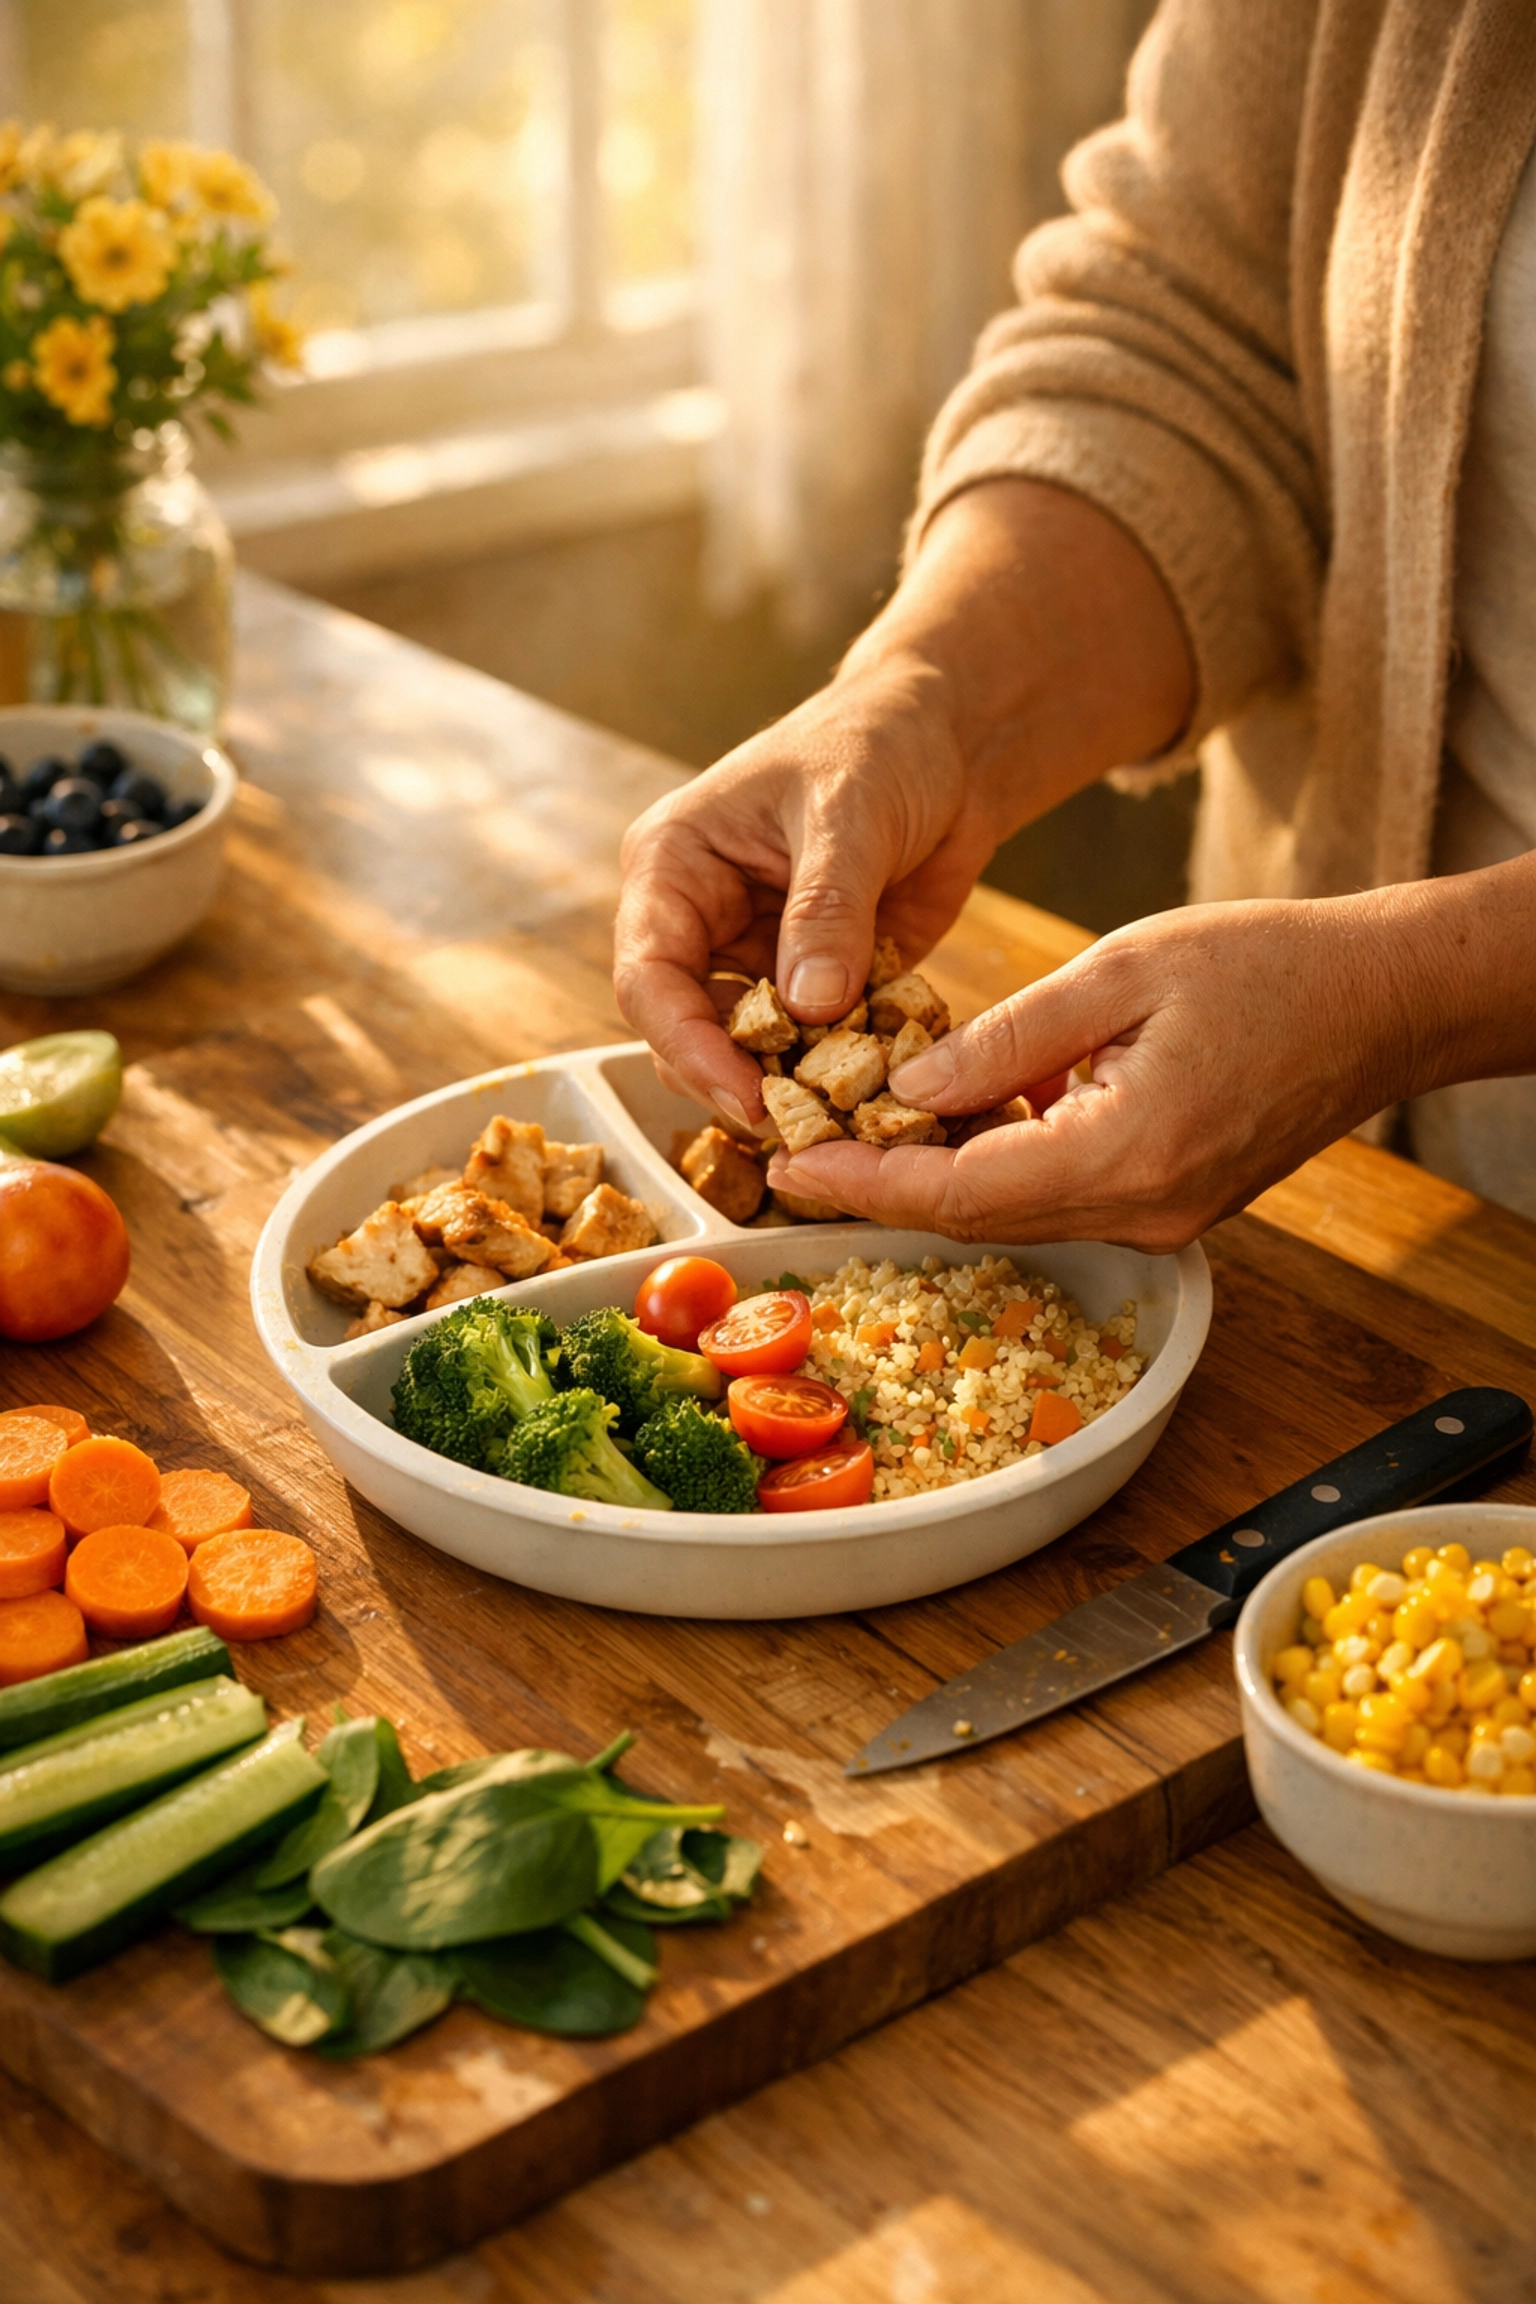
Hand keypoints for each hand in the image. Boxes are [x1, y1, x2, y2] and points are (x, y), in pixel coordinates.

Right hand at [613, 656, 996, 1127]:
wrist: (951, 740)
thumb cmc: (880, 744)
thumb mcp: (850, 815)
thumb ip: (826, 911)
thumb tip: (809, 1009)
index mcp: (673, 866)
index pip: (648, 974)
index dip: (687, 1045)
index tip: (745, 1095)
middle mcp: (699, 919)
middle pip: (682, 1030)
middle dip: (732, 1081)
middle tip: (798, 1128)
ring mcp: (754, 957)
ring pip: (742, 1050)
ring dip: (786, 1087)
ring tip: (840, 1116)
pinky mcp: (813, 985)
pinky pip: (810, 1048)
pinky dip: (838, 1074)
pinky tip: (878, 1092)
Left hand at [767, 896, 1437, 1249]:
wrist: (1379, 1002)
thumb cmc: (1265, 965)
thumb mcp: (1120, 971)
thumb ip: (1007, 1037)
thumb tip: (907, 1088)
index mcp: (1124, 1153)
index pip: (956, 1192)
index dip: (862, 1182)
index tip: (788, 1166)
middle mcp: (1138, 1212)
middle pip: (973, 1219)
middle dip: (878, 1188)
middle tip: (792, 1151)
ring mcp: (1157, 1222)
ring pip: (1010, 1216)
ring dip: (929, 1182)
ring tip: (846, 1136)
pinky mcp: (1166, 1210)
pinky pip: (1053, 1201)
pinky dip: (990, 1171)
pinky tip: (943, 1128)